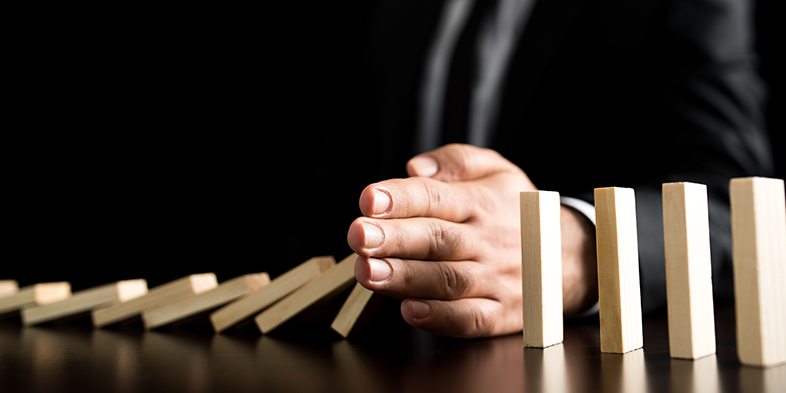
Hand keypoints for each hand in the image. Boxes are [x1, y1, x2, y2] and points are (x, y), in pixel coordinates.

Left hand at [347, 144, 596, 337]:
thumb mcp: (497, 169)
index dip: (400, 198)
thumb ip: (456, 161)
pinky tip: (410, 311)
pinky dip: (440, 317)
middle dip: (394, 238)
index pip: (436, 196)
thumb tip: (415, 168)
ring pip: (447, 280)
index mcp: (481, 202)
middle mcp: (487, 241)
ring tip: (369, 272)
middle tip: (359, 236)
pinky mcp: (501, 313)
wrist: (572, 255)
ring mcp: (496, 279)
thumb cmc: (519, 209)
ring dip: (406, 278)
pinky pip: (470, 319)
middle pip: (437, 239)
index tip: (369, 199)